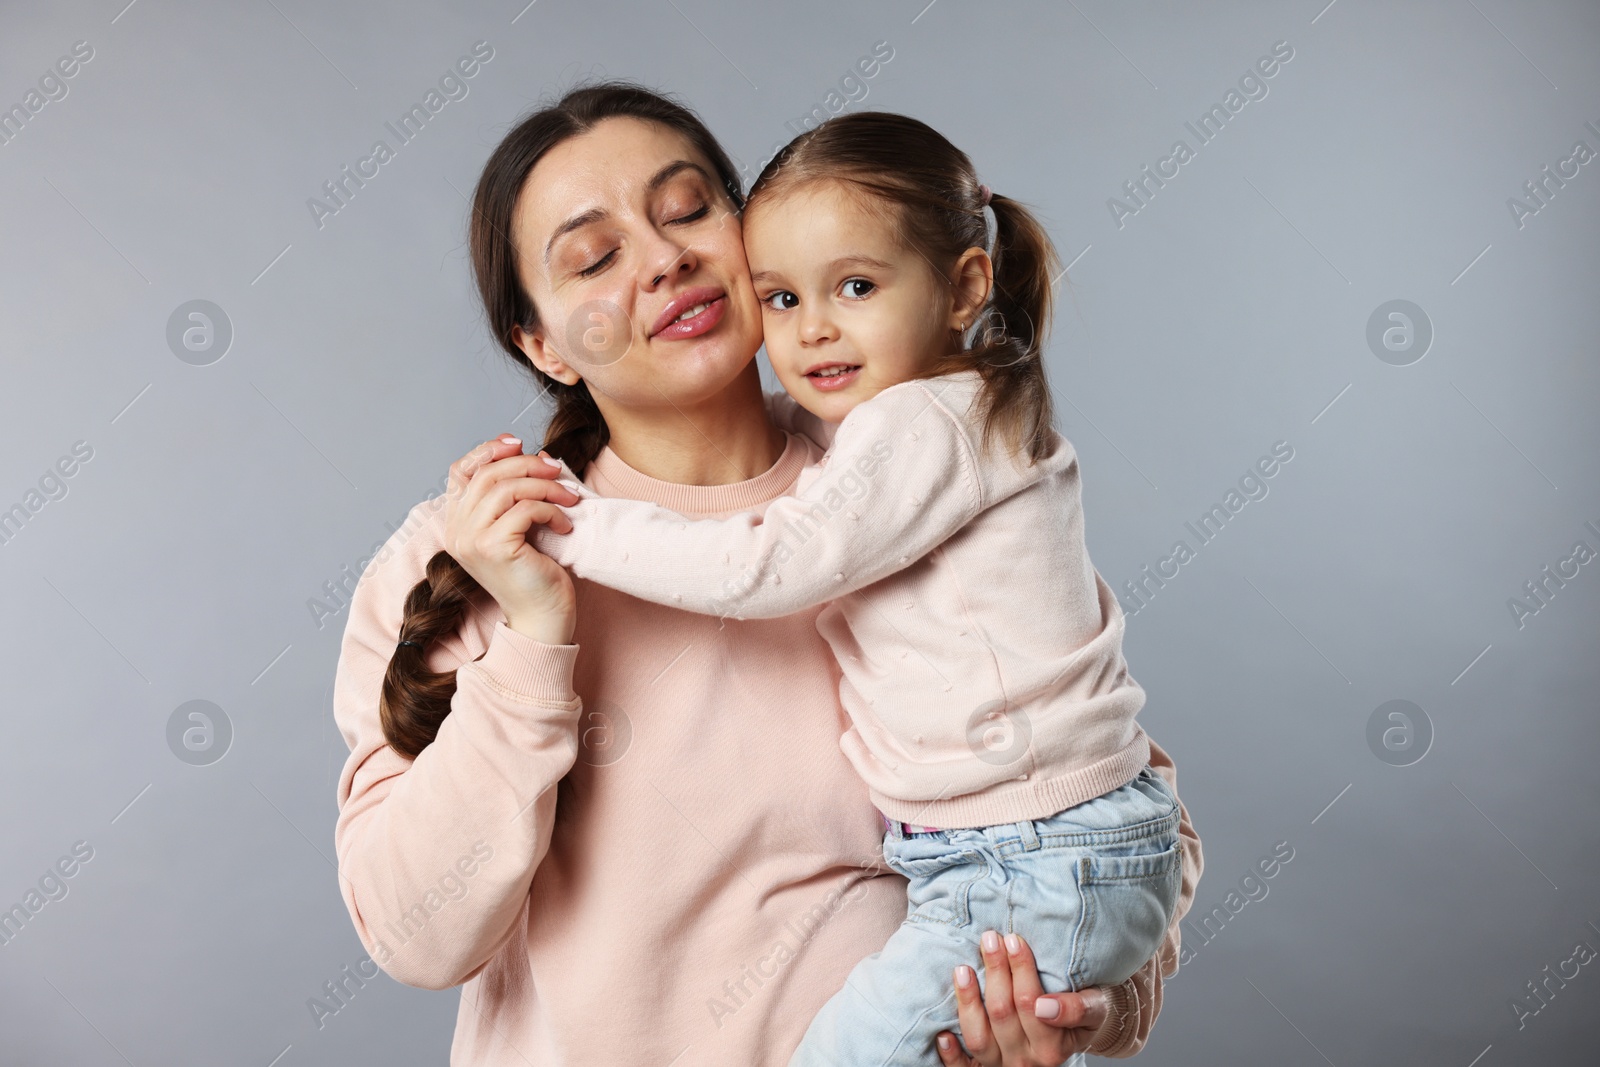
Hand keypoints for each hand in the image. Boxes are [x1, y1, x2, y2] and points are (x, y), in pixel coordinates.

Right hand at [443, 435, 581, 644]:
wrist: (542, 618)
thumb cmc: (535, 573)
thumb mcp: (520, 526)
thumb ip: (516, 494)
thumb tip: (533, 454)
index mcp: (457, 524)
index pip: (460, 471)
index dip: (488, 450)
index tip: (519, 444)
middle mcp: (457, 531)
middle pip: (487, 474)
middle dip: (527, 465)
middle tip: (558, 471)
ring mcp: (471, 540)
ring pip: (506, 488)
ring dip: (545, 486)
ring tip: (568, 498)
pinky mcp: (494, 548)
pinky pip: (524, 509)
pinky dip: (550, 510)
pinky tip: (564, 524)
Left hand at [935, 930, 1108, 1065]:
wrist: (1082, 1030)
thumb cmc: (1087, 1012)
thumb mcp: (1094, 1008)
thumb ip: (1076, 1009)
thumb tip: (1045, 1007)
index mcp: (1053, 1047)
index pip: (1030, 1003)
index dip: (1020, 969)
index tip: (1013, 939)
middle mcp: (1027, 1060)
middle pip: (1002, 1014)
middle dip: (995, 971)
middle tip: (990, 938)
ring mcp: (1003, 1066)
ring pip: (979, 1037)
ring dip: (968, 1001)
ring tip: (963, 969)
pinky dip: (951, 1054)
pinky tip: (943, 1033)